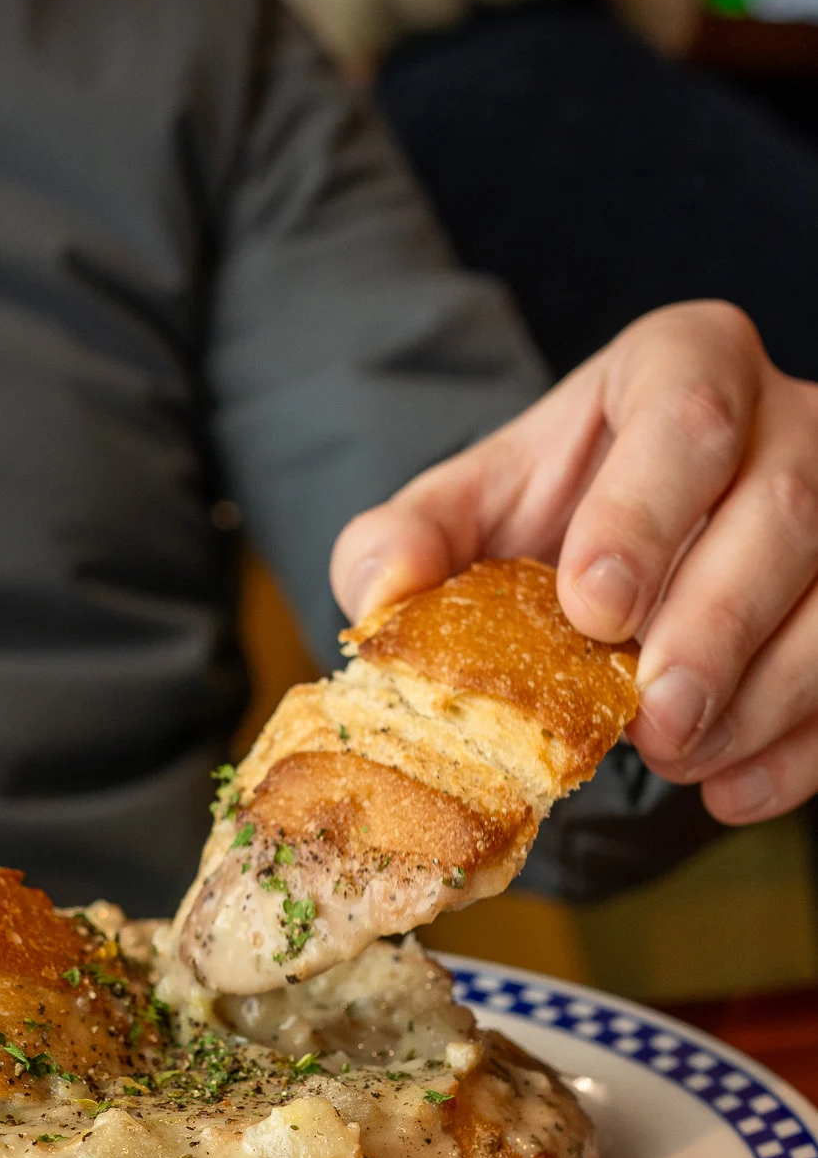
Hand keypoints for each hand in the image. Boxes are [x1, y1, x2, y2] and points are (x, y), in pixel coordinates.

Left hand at [330, 302, 817, 825]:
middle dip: (717, 627)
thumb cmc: (552, 519)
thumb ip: (407, 538)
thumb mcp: (469, 512)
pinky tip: (732, 791)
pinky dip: (802, 745)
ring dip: (766, 694)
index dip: (646, 513)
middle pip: (785, 510)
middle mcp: (786, 420)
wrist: (622, 552)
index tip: (593, 609)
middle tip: (652, 721)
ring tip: (679, 758)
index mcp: (681, 366)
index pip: (686, 414)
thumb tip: (382, 590)